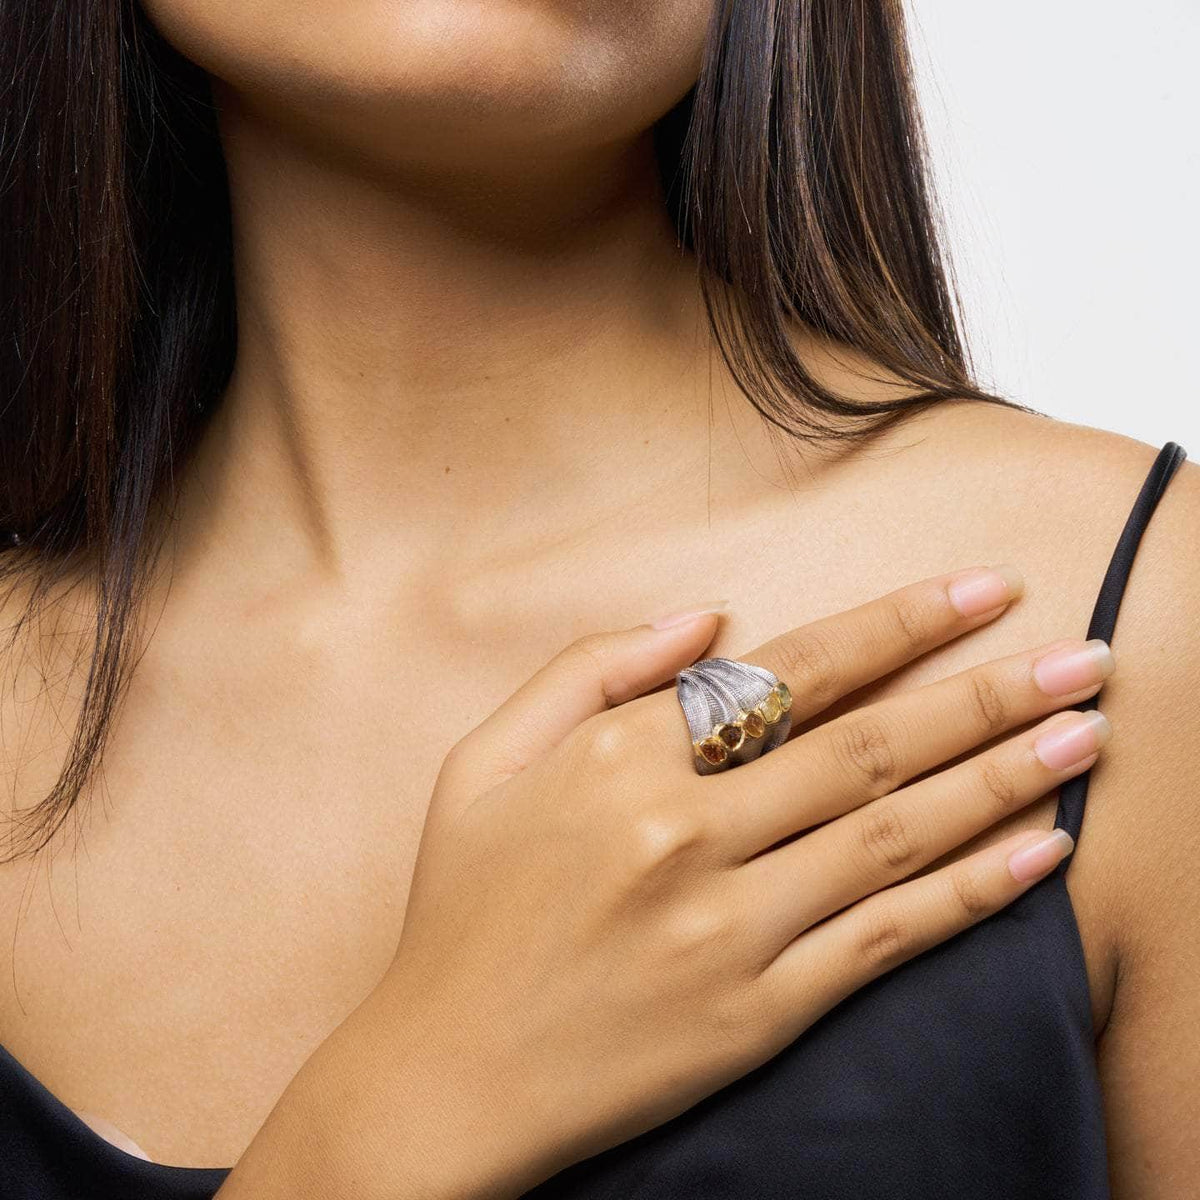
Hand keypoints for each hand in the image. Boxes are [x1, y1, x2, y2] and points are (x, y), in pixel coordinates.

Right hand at [287, 566, 1113, 1198]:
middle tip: (1085, 656)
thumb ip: (588, 667)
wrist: (445, 1076)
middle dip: (989, 691)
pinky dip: (973, 894)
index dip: (899, 624)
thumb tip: (705, 617)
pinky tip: (1039, 853)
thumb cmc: (462, 907)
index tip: (984, 589)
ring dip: (1004, 778)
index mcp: (618, 758)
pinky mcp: (758, 1014)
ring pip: (896, 835)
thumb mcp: (483, 759)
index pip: (792, 672)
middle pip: (867, 745)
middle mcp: (685, 833)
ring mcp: (728, 929)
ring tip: (1089, 735)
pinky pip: (887, 941)